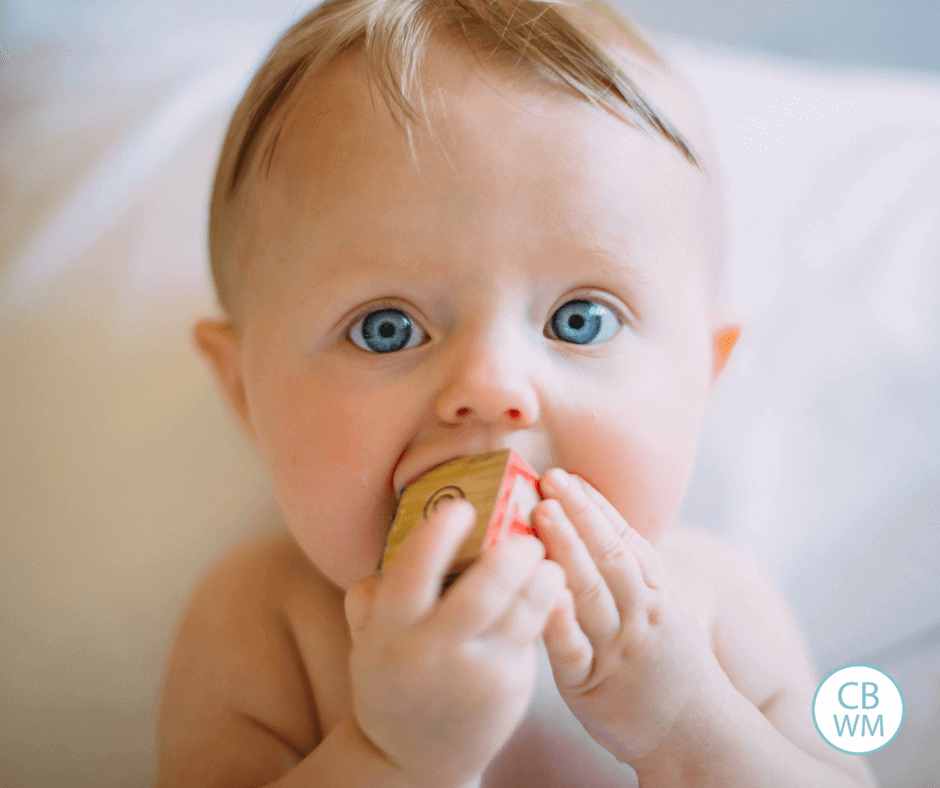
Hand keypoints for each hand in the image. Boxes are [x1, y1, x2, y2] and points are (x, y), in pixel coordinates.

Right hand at [344, 498, 565, 787]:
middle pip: (482, 594)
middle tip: (526, 535)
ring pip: (521, 613)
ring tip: (548, 560)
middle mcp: (433, 652)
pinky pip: (534, 633)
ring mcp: (476, 673)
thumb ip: (373, 595)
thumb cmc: (394, 678)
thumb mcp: (369, 639)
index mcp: (390, 632)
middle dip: (511, 556)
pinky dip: (549, 604)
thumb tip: (395, 546)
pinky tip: (553, 586)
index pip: (412, 575)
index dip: (438, 537)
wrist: (414, 757)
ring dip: (543, 579)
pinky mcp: (509, 685)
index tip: (461, 507)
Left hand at [534, 469, 720, 764]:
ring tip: (542, 512)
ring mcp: (617, 648)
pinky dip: (559, 620)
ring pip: (591, 592)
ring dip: (567, 548)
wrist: (696, 736)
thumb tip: (598, 524)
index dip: (596, 505)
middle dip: (580, 514)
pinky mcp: (591, 684)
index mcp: (656, 593)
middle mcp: (640, 614)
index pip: (626, 539)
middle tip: (551, 478)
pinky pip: (573, 649)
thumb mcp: (664, 610)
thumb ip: (634, 572)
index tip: (570, 475)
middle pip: (610, 556)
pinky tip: (543, 592)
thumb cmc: (669, 665)